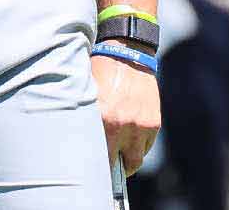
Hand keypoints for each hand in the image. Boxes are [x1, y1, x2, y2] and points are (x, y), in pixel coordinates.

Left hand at [91, 50, 160, 174]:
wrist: (127, 55)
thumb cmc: (100, 75)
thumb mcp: (86, 97)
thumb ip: (84, 122)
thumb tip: (75, 147)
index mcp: (101, 119)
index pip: (97, 159)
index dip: (93, 170)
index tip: (90, 173)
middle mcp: (121, 125)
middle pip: (117, 166)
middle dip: (111, 169)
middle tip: (104, 166)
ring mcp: (140, 125)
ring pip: (135, 161)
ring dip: (126, 160)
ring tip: (118, 153)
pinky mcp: (153, 122)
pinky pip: (146, 146)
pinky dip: (138, 146)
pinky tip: (130, 136)